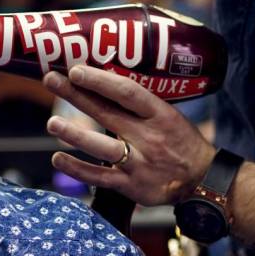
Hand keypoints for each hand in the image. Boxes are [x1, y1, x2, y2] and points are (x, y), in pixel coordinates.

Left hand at [43, 66, 216, 206]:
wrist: (202, 180)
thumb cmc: (181, 141)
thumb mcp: (170, 115)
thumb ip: (141, 104)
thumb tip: (103, 82)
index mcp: (160, 114)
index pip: (127, 92)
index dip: (100, 80)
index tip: (76, 69)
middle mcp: (148, 137)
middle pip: (107, 113)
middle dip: (76, 95)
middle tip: (51, 80)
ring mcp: (139, 163)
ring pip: (102, 148)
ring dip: (74, 134)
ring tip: (52, 124)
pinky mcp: (132, 186)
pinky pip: (101, 177)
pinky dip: (78, 169)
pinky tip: (58, 159)